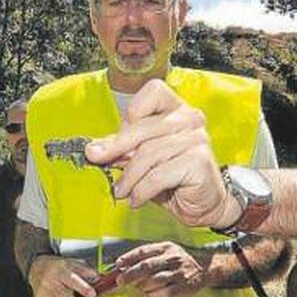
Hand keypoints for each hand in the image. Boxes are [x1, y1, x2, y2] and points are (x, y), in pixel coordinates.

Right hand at [28, 256, 98, 296]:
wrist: (37, 270)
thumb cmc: (57, 268)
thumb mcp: (73, 263)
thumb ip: (86, 271)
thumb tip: (97, 279)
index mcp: (59, 271)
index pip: (71, 280)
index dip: (83, 288)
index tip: (93, 295)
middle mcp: (50, 283)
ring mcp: (45, 295)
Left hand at [85, 80, 230, 227]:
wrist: (202, 204)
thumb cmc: (172, 178)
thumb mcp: (142, 159)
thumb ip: (122, 148)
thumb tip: (94, 149)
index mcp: (177, 108)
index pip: (153, 92)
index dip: (132, 112)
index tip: (117, 135)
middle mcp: (190, 118)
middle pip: (144, 127)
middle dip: (116, 147)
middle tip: (99, 160)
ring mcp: (197, 139)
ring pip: (148, 154)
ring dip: (129, 177)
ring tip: (121, 191)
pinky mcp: (199, 162)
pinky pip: (158, 175)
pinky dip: (142, 190)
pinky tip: (137, 199)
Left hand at [115, 241, 206, 296]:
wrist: (205, 267)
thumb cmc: (179, 260)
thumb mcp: (166, 251)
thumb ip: (147, 257)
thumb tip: (125, 266)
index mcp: (165, 247)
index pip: (143, 251)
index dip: (129, 258)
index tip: (118, 264)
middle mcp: (172, 258)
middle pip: (146, 266)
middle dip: (130, 274)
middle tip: (120, 281)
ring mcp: (178, 272)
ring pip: (154, 281)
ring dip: (142, 287)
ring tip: (139, 288)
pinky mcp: (184, 286)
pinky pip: (165, 294)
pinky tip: (149, 296)